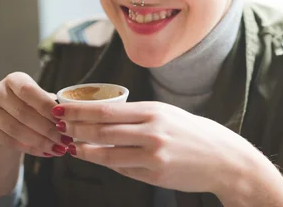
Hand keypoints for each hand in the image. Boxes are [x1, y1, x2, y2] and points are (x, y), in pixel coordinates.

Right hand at [0, 72, 71, 157]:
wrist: (7, 121)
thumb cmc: (30, 107)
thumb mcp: (39, 99)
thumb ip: (51, 104)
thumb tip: (68, 115)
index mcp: (14, 79)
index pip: (29, 91)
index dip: (46, 106)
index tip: (63, 120)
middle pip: (22, 112)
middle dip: (47, 128)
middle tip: (64, 139)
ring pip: (15, 129)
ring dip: (40, 141)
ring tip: (57, 148)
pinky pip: (9, 141)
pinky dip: (30, 148)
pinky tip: (45, 152)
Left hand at [51, 101, 255, 193]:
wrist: (224, 159)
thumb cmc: (193, 134)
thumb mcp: (167, 115)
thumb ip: (138, 118)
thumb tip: (105, 123)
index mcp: (152, 111)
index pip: (106, 109)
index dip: (80, 111)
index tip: (62, 109)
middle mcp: (151, 130)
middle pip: (102, 130)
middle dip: (75, 128)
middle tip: (58, 126)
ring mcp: (153, 154)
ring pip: (108, 152)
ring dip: (84, 148)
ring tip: (70, 144)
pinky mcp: (155, 174)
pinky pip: (123, 168)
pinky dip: (105, 162)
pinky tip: (92, 157)